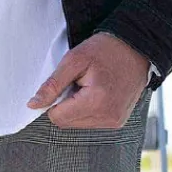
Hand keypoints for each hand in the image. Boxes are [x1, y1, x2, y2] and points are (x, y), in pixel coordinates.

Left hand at [26, 32, 148, 128]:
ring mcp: (114, 122)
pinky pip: (92, 121)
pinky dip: (89, 108)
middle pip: (67, 122)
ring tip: (91, 84)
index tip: (64, 83)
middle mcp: (107, 117)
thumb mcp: (74, 59)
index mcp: (95, 103)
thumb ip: (52, 85)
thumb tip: (34, 105)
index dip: (54, 100)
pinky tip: (98, 91)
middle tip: (79, 81)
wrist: (137, 48)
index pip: (57, 118)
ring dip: (78, 106)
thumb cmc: (107, 49)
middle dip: (67, 102)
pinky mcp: (118, 122)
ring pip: (78, 123)